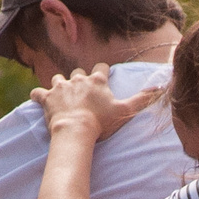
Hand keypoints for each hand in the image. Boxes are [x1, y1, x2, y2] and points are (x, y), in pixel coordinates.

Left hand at [31, 64, 161, 141]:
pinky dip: (38, 95)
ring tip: (62, 95)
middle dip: (80, 79)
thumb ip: (142, 99)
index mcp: (96, 80)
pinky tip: (39, 99)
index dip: (102, 73)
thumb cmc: (101, 122)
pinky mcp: (47, 98)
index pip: (101, 67)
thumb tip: (161, 88)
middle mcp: (77, 79)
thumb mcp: (125, 111)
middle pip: (78, 72)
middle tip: (83, 92)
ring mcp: (60, 87)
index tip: (103, 80)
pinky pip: (38, 92)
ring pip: (58, 78)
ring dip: (60, 85)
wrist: (75, 130)